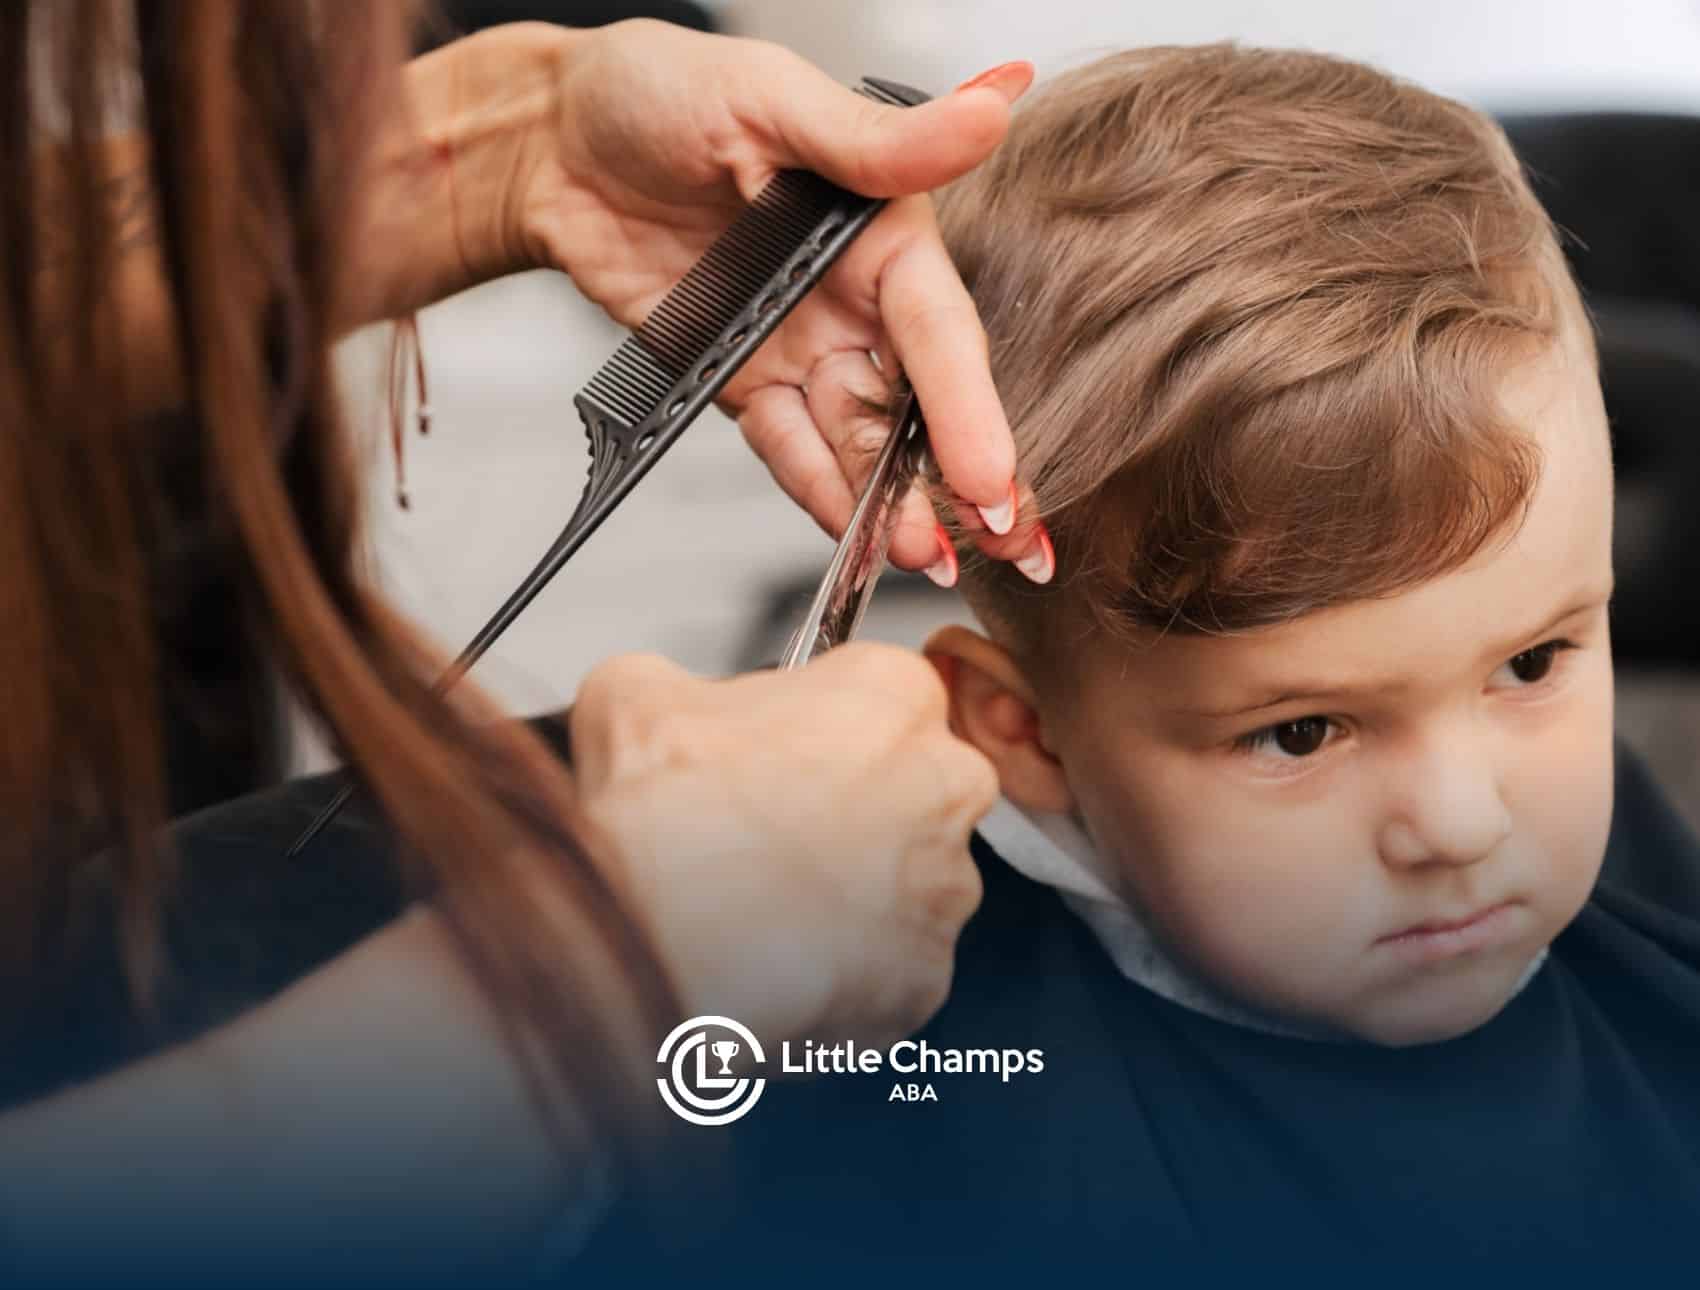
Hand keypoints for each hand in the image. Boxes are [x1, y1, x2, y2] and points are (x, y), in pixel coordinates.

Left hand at [517, 21, 1049, 581]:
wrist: (552, 142)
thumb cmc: (660, 90)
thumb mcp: (770, 96)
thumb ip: (875, 139)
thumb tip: (989, 107)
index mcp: (882, 228)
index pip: (938, 329)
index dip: (969, 407)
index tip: (990, 478)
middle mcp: (854, 297)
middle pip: (918, 401)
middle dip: (958, 478)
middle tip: (996, 545)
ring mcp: (801, 348)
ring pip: (860, 440)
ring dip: (893, 504)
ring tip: (924, 561)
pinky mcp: (745, 384)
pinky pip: (790, 450)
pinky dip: (822, 497)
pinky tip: (856, 542)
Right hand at [568, 645, 997, 1049]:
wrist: (655, 946)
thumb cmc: (664, 818)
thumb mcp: (630, 694)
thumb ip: (666, 682)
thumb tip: (651, 698)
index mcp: (893, 696)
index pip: (883, 694)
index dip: (821, 724)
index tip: (778, 750)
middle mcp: (943, 785)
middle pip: (914, 784)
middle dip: (854, 806)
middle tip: (771, 828)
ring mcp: (943, 887)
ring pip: (910, 882)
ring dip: (854, 890)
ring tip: (765, 901)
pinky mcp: (926, 977)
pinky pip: (893, 965)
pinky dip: (846, 966)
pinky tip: (779, 958)